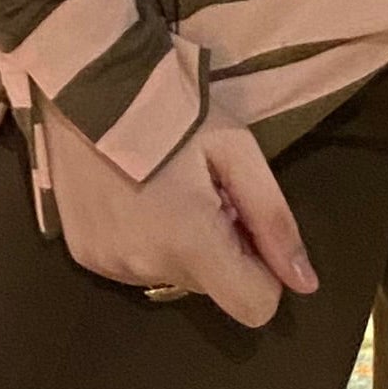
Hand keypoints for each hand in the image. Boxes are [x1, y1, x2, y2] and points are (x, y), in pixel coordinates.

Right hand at [42, 103, 317, 327]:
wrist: (89, 81)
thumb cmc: (173, 109)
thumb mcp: (237, 151)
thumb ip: (273, 221)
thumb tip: (305, 283)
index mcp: (190, 242)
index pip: (254, 307)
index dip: (262, 272)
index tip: (245, 225)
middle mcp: (146, 267)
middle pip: (211, 288)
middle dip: (218, 249)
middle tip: (203, 191)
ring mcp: (108, 265)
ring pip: (172, 277)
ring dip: (180, 246)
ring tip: (164, 189)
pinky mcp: (83, 255)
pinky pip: (134, 267)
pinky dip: (144, 241)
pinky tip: (133, 196)